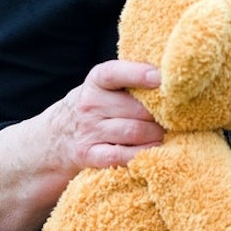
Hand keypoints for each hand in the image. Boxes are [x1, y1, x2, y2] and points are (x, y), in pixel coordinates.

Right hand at [0, 59, 164, 230]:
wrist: (52, 138)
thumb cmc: (95, 107)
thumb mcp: (103, 87)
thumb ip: (130, 80)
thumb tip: (171, 78)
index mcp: (96, 81)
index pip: (115, 73)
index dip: (137, 73)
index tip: (159, 77)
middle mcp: (90, 104)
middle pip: (136, 109)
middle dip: (162, 115)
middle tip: (178, 118)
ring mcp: (88, 131)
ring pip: (133, 132)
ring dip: (156, 135)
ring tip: (167, 134)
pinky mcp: (88, 155)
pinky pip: (120, 157)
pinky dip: (141, 155)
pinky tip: (154, 153)